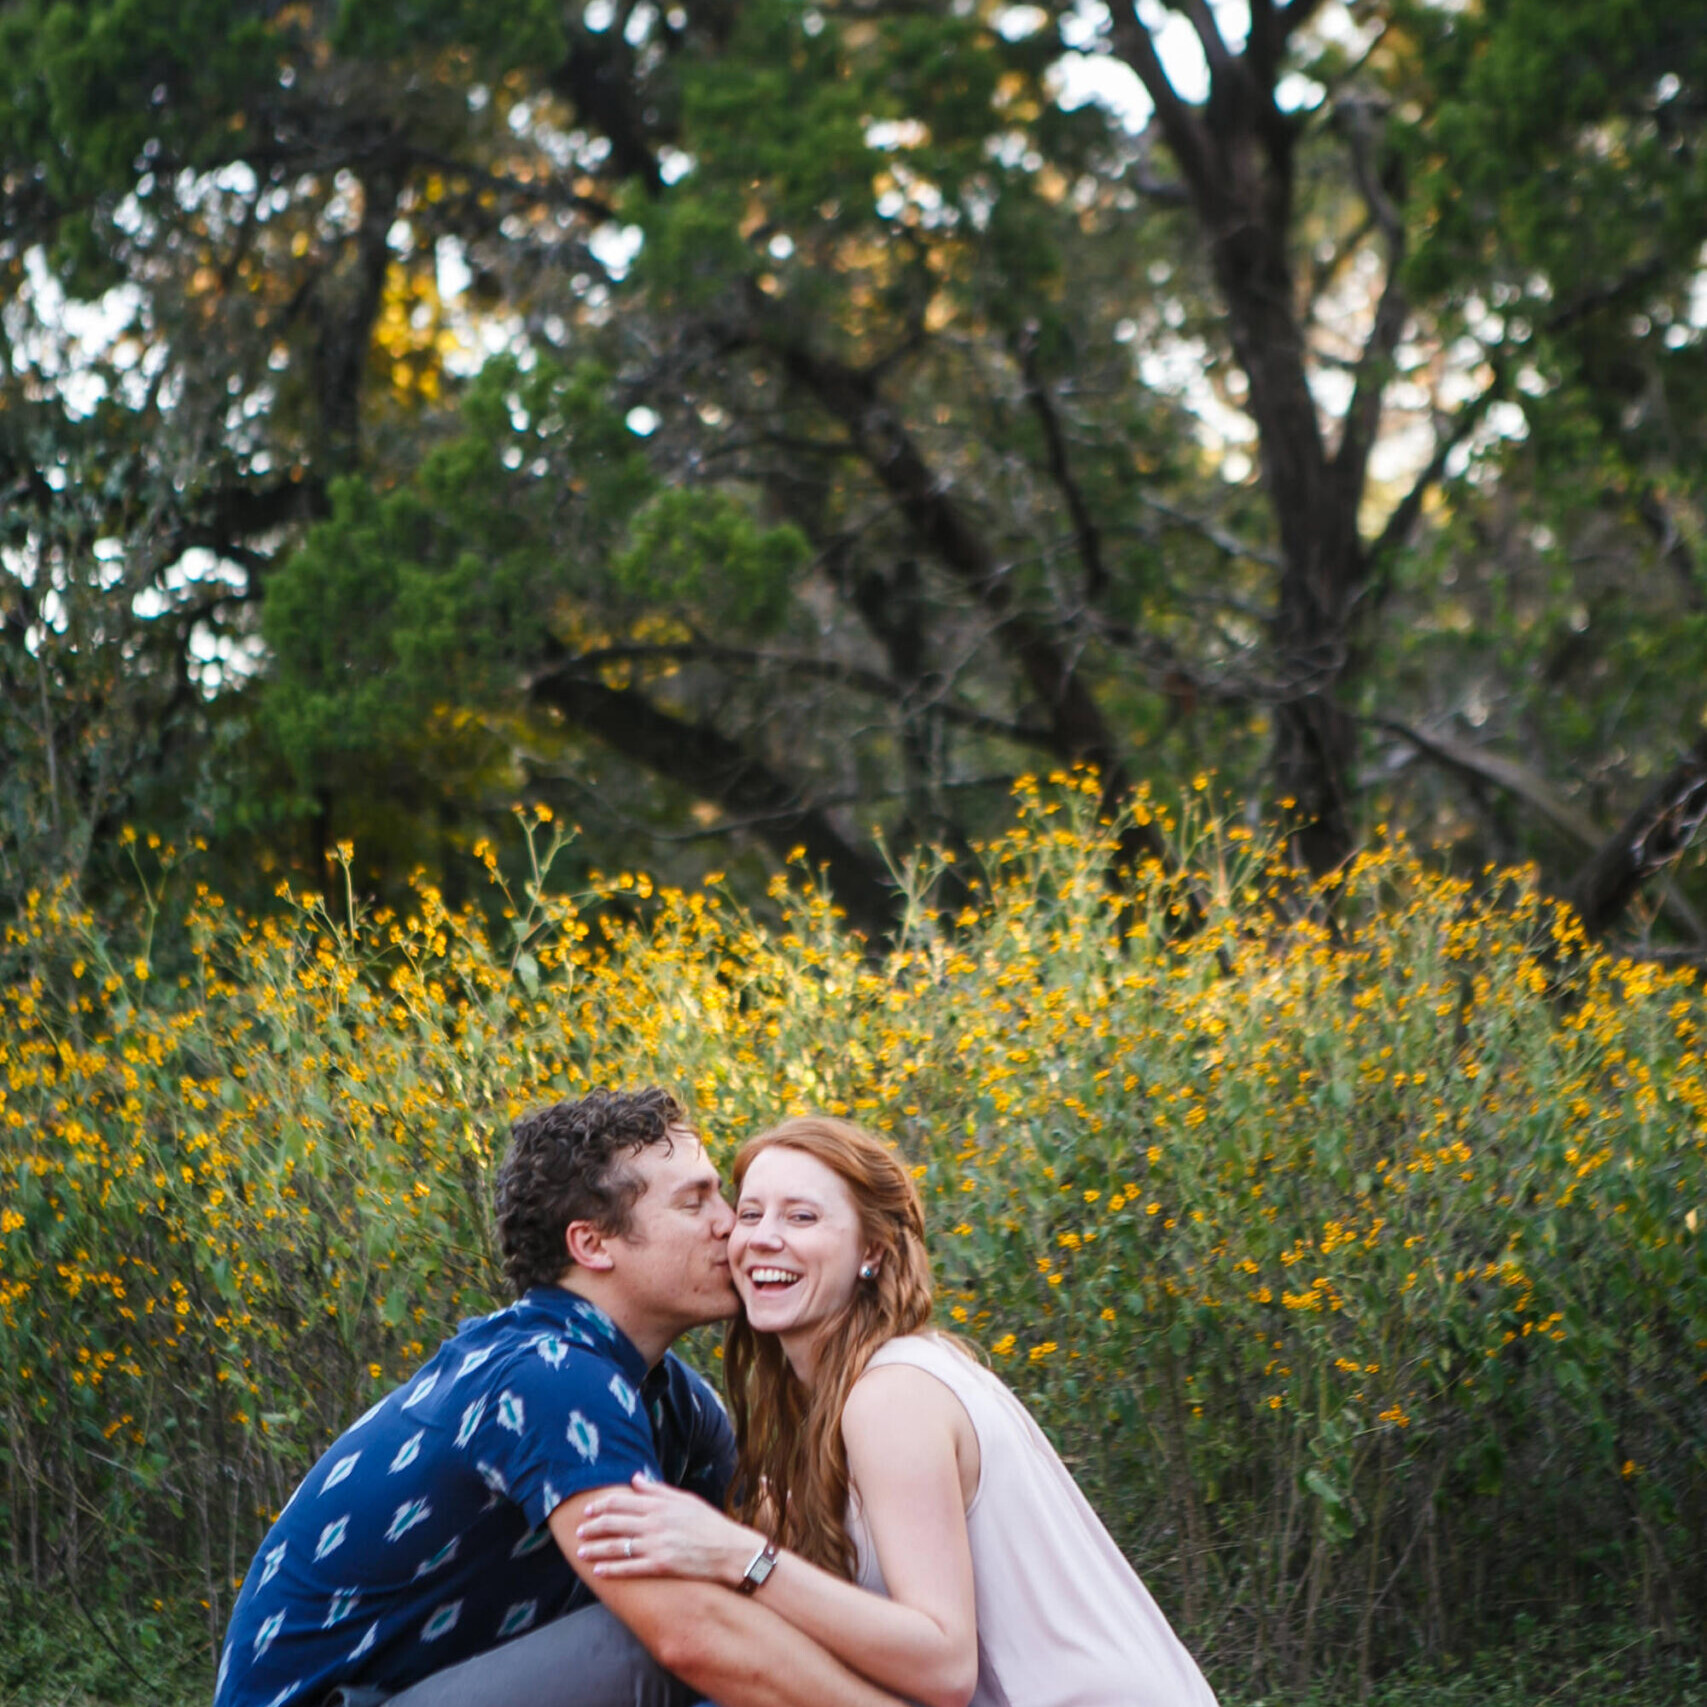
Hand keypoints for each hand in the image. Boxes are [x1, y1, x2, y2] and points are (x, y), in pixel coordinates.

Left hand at [576, 1474, 763, 1587]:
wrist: (729, 1550)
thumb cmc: (708, 1523)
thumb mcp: (685, 1499)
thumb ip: (657, 1490)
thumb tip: (635, 1478)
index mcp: (660, 1504)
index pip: (622, 1501)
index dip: (602, 1505)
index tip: (589, 1509)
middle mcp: (654, 1522)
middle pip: (614, 1522)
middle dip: (592, 1527)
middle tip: (579, 1530)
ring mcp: (656, 1545)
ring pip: (617, 1546)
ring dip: (595, 1548)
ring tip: (581, 1551)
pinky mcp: (660, 1565)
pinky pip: (630, 1568)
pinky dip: (611, 1569)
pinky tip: (598, 1570)